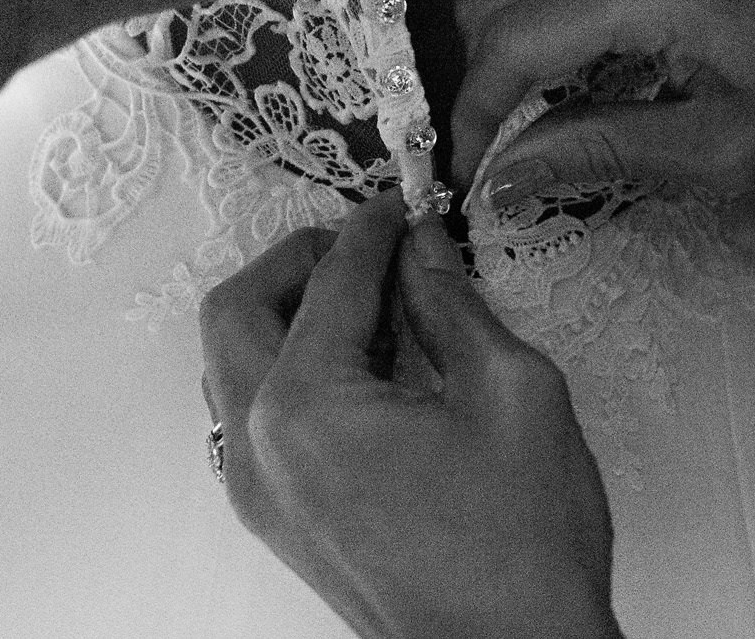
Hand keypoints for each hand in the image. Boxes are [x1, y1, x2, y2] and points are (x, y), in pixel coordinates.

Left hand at [200, 190, 621, 638]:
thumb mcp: (512, 391)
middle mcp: (258, 448)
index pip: (327, 280)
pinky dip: (291, 371)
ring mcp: (258, 491)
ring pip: (233, 362)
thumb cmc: (521, 550)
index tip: (405, 205)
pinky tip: (366, 370)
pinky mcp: (277, 519)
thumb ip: (453, 303)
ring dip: (286, 316)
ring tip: (373, 307)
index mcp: (305, 408)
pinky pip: (253, 416)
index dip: (373, 229)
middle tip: (370, 247)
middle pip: (238, 310)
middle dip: (299, 261)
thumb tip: (422, 251)